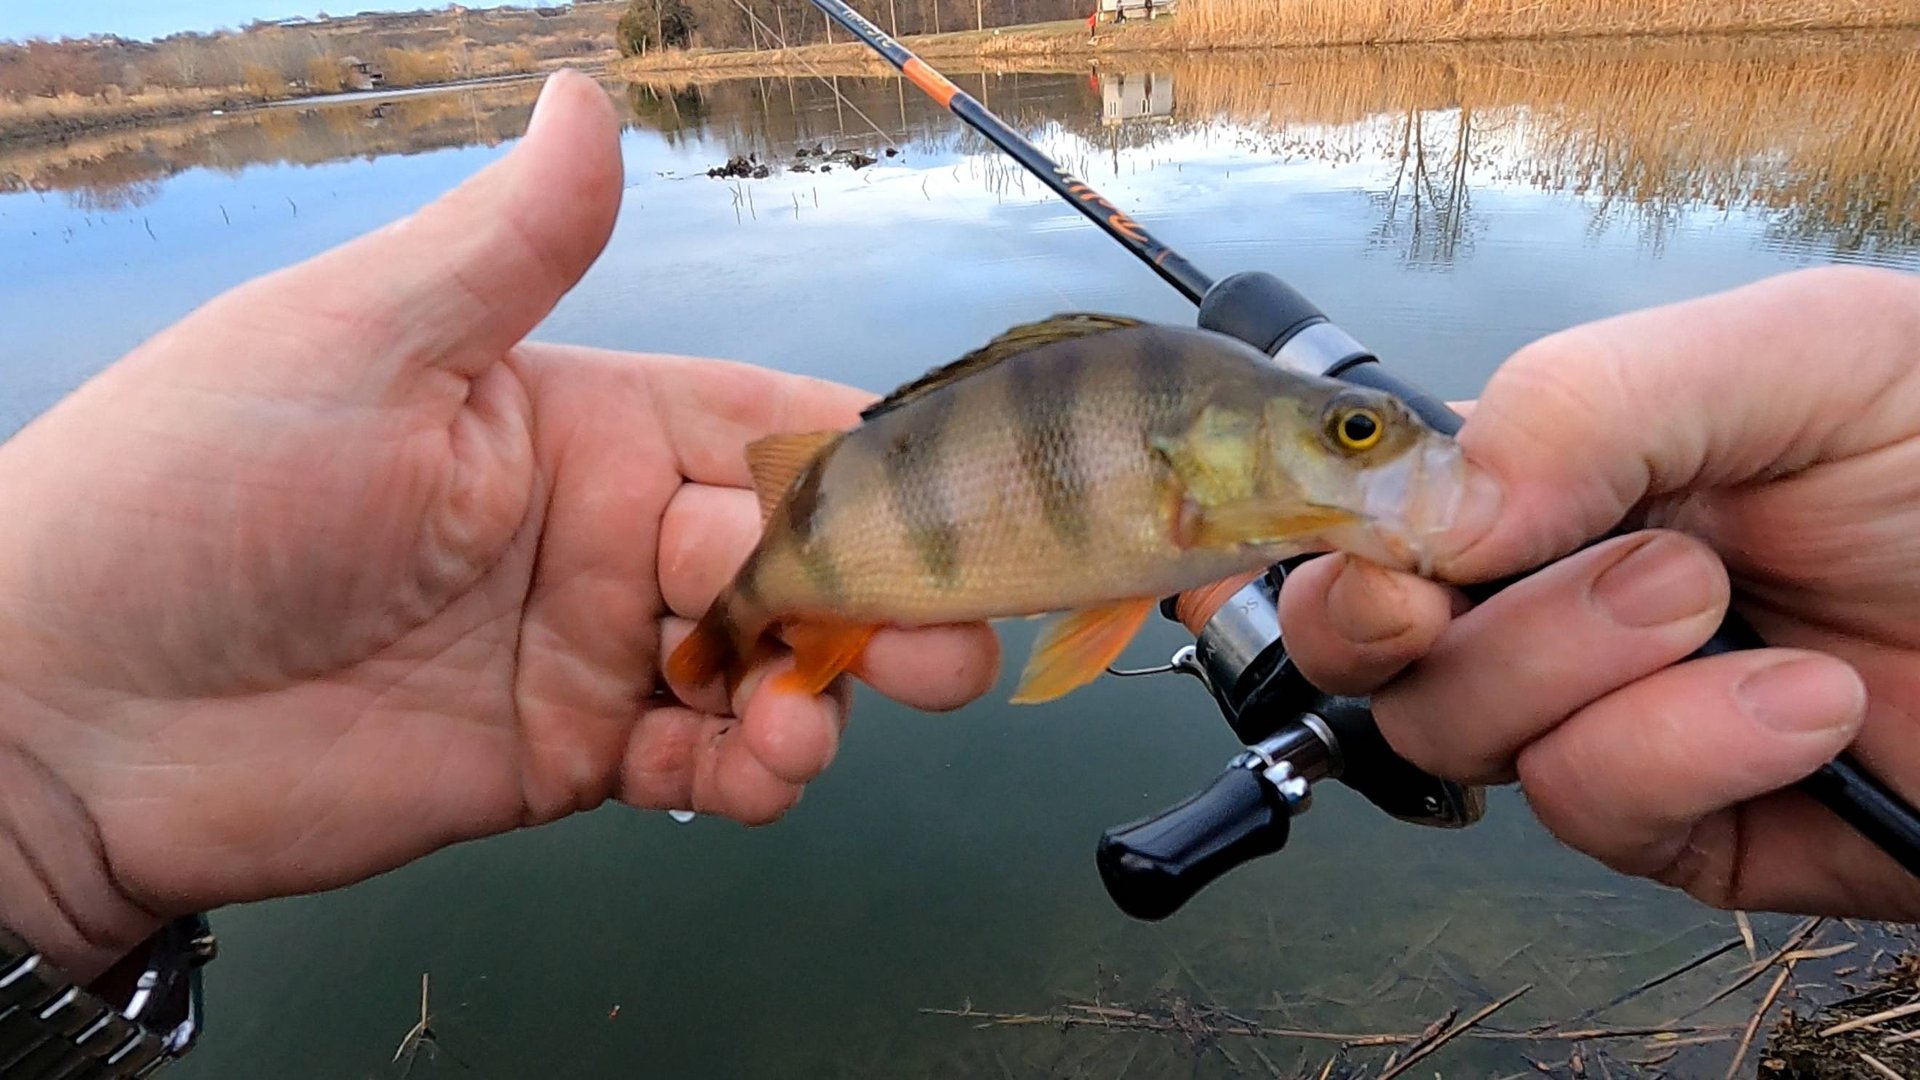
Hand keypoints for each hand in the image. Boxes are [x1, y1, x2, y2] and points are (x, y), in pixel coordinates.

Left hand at [0, 70, 998, 980]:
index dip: (864, 466)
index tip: (950, 503)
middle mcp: (604, 535)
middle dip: (881, 597)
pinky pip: (694, 762)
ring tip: (829, 717)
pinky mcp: (562, 759)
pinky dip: (749, 772)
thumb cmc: (197, 488)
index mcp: (579, 419)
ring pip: (762, 670)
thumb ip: (509, 250)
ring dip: (828, 691)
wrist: (64, 704)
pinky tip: (760, 769)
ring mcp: (585, 651)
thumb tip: (591, 97)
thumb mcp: (360, 344)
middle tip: (953, 639)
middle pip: (793, 562)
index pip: (765, 430)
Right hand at [1260, 266, 1919, 918]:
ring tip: (1736, 609)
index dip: (1343, 551)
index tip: (1398, 566)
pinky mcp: (1678, 824)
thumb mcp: (1798, 357)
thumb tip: (1431, 508)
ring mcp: (1605, 717)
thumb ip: (1587, 400)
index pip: (1374, 522)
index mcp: (1553, 476)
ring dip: (1593, 670)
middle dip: (1469, 627)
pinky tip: (1804, 701)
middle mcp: (1551, 598)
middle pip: (1378, 651)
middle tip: (1635, 573)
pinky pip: (1596, 810)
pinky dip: (1689, 750)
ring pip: (1466, 736)